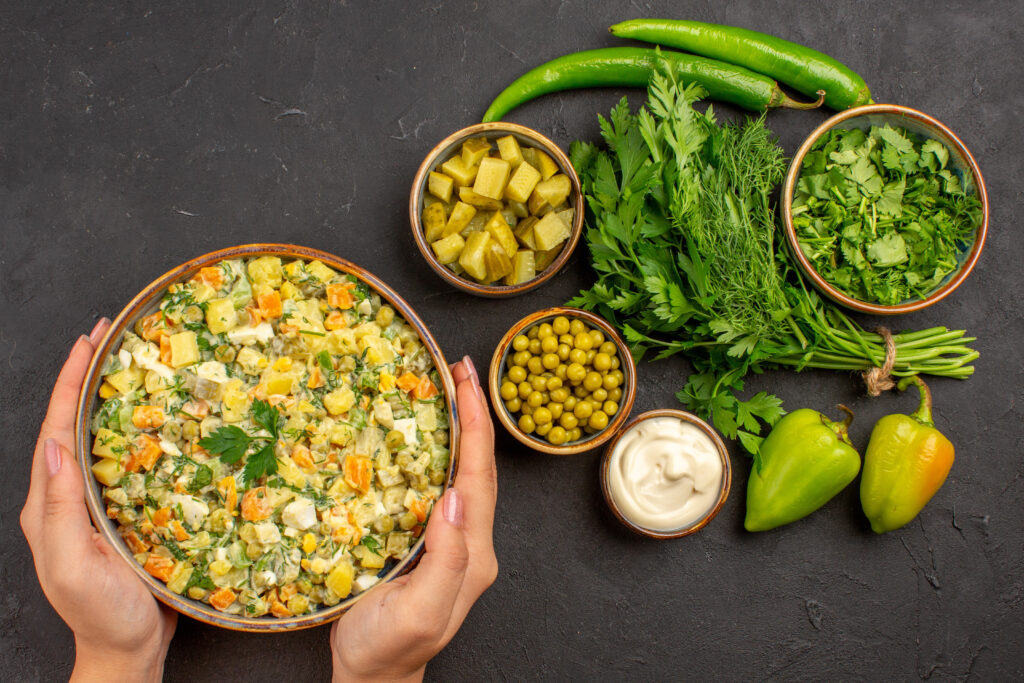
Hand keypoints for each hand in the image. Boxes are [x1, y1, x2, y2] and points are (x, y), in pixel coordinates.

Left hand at [21, 319, 176, 682]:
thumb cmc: (101, 614)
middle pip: (77, 422)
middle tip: (114, 337)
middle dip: (90, 377)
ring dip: (118, 397)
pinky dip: (146, 431)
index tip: (88, 342)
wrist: (129, 650)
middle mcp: (71, 496)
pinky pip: (134, 461)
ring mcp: (99, 504)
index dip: (70, 382)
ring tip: (139, 364)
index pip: (57, 428)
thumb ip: (58, 507)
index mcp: (51, 502)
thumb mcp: (71, 564)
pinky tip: (166, 419)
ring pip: (105, 437)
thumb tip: (54, 443)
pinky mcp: (129, 512)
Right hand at [330, 355, 497, 681]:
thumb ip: (445, 559)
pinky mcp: (433, 543)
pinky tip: (427, 436)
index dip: (475, 426)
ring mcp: (454, 543)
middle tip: (459, 370)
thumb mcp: (417, 612)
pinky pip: (443, 487)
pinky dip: (441, 453)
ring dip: (462, 429)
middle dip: (475, 414)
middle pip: (480, 468)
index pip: (479, 477)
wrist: (376, 680)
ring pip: (465, 474)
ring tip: (450, 390)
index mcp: (472, 554)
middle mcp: (471, 543)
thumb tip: (454, 499)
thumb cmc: (387, 651)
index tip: (466, 382)